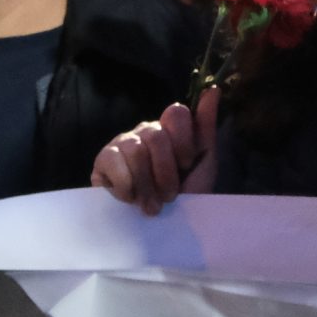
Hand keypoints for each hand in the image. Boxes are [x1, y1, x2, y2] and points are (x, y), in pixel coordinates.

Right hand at [90, 88, 219, 214]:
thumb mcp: (203, 162)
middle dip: (166, 173)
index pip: (176, 113)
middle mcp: (145, 131)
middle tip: (170, 196)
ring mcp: (122, 143)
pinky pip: (113, 162)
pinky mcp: (103, 160)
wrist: (163, 226)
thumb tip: (212, 90)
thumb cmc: (185, 192)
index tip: (187, 166)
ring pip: (136, 151)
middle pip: (156, 137)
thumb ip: (206, 126)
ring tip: (152, 205)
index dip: (184, 144)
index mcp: (170, 128)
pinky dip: (126, 186)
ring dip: (147, 186)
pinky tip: (130, 198)